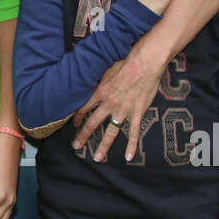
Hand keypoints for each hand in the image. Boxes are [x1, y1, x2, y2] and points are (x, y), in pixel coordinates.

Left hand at [72, 41, 164, 162]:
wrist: (145, 62)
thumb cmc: (126, 60)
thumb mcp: (106, 68)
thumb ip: (98, 79)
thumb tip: (89, 79)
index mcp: (100, 92)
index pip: (83, 109)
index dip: (77, 118)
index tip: (73, 124)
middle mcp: (109, 104)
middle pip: (92, 124)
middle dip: (83, 136)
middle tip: (76, 146)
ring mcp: (123, 111)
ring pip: (111, 133)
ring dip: (103, 146)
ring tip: (97, 158)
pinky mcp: (137, 113)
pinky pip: (134, 133)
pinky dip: (132, 146)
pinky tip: (128, 157)